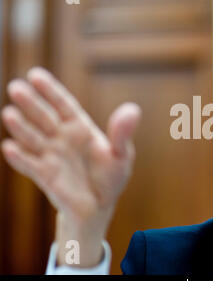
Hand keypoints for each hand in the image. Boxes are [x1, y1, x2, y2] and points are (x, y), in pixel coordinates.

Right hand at [1, 67, 140, 266]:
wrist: (100, 206)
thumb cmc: (111, 177)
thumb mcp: (122, 154)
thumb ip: (122, 133)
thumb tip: (133, 110)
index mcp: (80, 127)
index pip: (63, 104)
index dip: (50, 90)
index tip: (35, 74)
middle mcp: (61, 137)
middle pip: (44, 117)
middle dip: (31, 103)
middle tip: (16, 87)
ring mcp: (51, 155)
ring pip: (33, 138)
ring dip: (21, 127)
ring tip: (9, 114)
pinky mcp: (45, 175)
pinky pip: (30, 164)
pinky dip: (20, 157)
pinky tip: (10, 147)